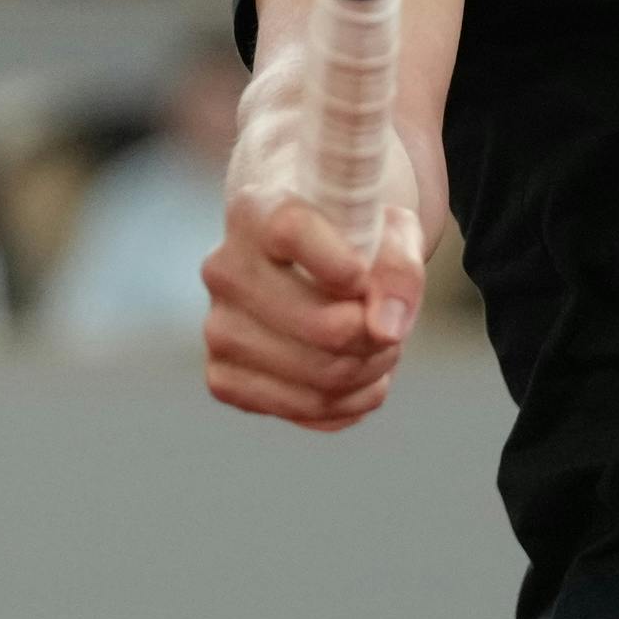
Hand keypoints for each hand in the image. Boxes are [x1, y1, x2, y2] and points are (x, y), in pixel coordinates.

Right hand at [199, 190, 425, 432]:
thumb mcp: (390, 230)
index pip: (292, 231)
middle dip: (377, 336)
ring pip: (318, 377)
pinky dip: (347, 404)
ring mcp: (219, 327)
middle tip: (391, 326)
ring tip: (378, 348)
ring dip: (368, 371)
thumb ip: (399, 269)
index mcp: (258, 209)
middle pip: (321, 326)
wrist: (302, 257)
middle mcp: (225, 268)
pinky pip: (300, 410)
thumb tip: (385, 330)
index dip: (342, 264)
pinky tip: (356, 377)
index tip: (366, 277)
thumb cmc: (350, 236)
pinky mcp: (222, 376)